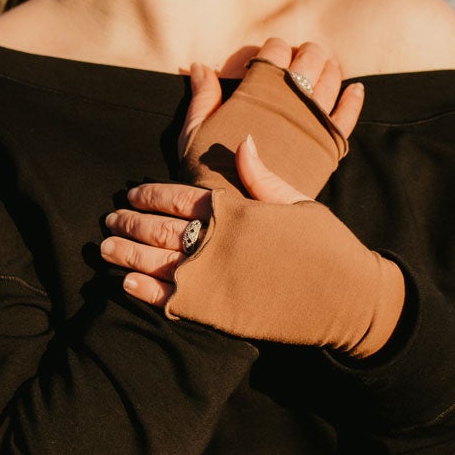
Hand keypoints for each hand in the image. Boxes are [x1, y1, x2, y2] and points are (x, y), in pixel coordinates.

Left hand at [102, 116, 307, 310]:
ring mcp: (209, 276)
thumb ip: (262, 176)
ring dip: (124, 253)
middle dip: (128, 221)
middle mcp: (214, 238)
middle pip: (156, 226)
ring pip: (151, 260)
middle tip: (111, 220)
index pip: (176, 194)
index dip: (149, 193)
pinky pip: (163, 299)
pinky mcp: (212, 311)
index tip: (133, 192)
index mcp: (233, 207)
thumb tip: (242, 142)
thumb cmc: (327, 246)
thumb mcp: (297, 201)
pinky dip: (141, 290)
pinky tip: (125, 283)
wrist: (347, 297)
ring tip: (106, 248)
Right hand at [179, 35, 364, 178]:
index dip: (275, 47)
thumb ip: (202, 98)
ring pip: (331, 80)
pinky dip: (354, 99)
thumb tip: (199, 66)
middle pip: (309, 59)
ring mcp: (314, 122)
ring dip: (328, 68)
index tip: (271, 55)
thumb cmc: (213, 173)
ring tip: (324, 67)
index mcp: (260, 92)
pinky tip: (355, 89)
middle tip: (300, 58)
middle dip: (306, 53)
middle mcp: (292, 101)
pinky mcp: (329, 145)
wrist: (241, 212)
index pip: (276, 52)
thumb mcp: (197, 132)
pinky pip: (348, 116)